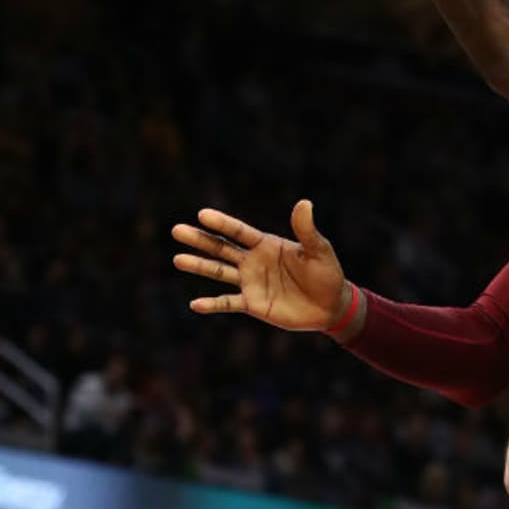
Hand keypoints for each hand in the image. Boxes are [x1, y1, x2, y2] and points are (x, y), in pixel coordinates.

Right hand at [173, 201, 349, 331]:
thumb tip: (304, 203)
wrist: (331, 306)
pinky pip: (228, 303)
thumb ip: (306, 230)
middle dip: (200, 239)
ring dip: (199, 266)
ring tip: (177, 259)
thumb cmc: (326, 274)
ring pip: (219, 272)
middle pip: (221, 248)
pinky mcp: (253, 304)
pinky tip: (195, 304)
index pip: (239, 231)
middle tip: (176, 230)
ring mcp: (251, 283)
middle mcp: (253, 261)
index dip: (222, 223)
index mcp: (266, 244)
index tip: (202, 214)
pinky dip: (212, 304)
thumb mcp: (319, 250)